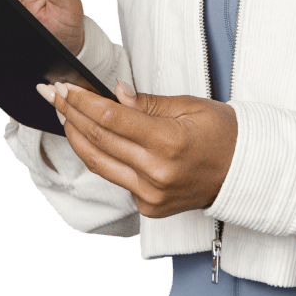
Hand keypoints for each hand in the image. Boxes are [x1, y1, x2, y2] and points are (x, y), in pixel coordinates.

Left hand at [37, 80, 237, 217]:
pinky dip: (101, 157)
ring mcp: (150, 195)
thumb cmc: (222, 134)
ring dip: (76, 137)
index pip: (111, 119)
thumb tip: (114, 94)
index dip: (82, 101)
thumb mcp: (189, 106)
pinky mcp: (148, 208)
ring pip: (99, 163)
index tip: (63, 87)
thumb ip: (147, 103)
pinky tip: (90, 139)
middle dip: (70, 114)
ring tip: (61, 114)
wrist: (244, 172)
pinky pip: (116, 179)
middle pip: (98, 140)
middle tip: (51, 94)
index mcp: (169, 142)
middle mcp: (156, 172)